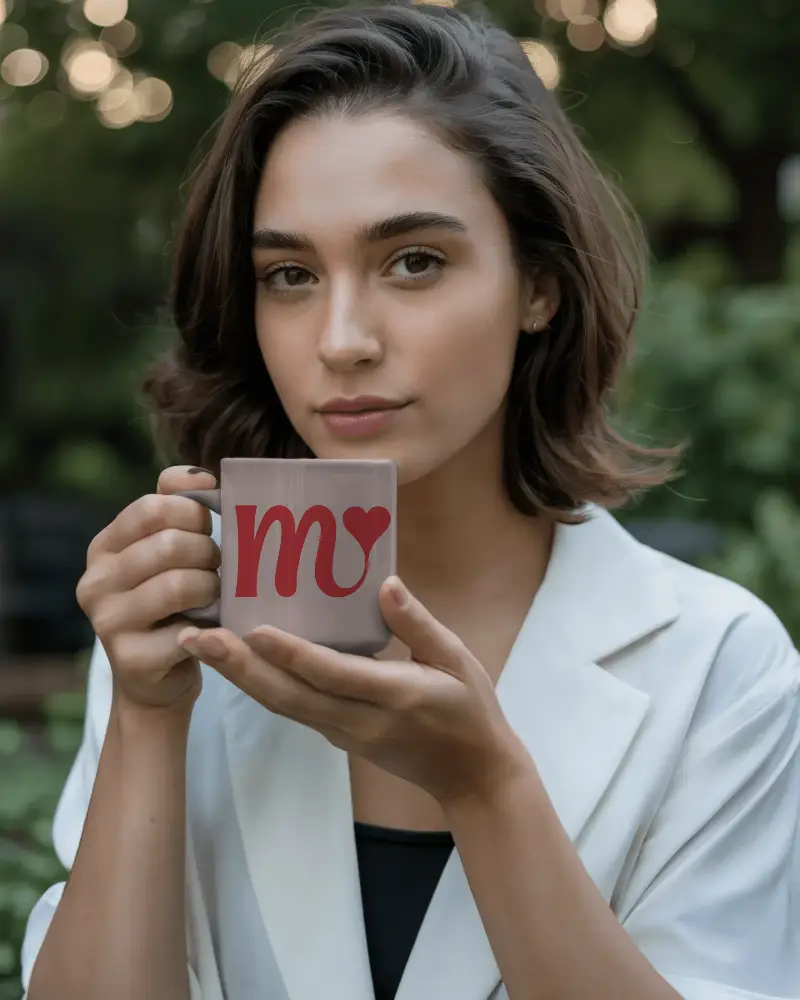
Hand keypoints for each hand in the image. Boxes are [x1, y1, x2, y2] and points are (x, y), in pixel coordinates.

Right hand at [76, 465, 221, 712]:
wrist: (159, 677)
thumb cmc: (173, 603)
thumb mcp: (169, 550)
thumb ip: (179, 504)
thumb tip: (200, 475)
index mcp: (104, 546)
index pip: (152, 507)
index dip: (194, 513)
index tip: (209, 529)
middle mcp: (95, 582)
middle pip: (170, 544)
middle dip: (208, 553)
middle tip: (217, 568)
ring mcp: (107, 622)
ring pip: (180, 585)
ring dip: (213, 588)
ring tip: (216, 596)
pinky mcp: (130, 659)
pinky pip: (186, 630)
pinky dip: (210, 627)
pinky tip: (212, 627)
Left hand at [176, 577, 528, 802]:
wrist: (471, 776)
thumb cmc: (470, 709)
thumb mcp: (458, 658)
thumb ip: (418, 623)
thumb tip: (384, 583)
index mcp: (394, 695)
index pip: (333, 675)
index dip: (292, 654)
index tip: (253, 629)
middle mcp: (359, 720)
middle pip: (289, 696)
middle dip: (239, 668)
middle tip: (197, 638)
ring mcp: (343, 733)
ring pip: (282, 706)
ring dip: (239, 678)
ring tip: (201, 646)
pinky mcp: (336, 736)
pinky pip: (292, 709)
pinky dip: (261, 686)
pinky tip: (238, 661)